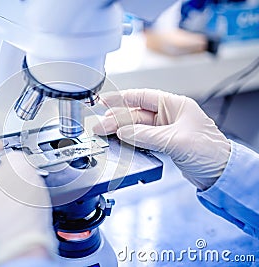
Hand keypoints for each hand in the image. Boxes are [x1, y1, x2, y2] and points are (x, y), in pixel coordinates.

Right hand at [93, 89, 230, 189]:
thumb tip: (123, 132)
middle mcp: (169, 115)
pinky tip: (118, 142)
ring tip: (104, 134)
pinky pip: (140, 139)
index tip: (104, 101)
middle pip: (135, 113)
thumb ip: (147, 135)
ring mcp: (165, 130)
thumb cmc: (210, 152)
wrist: (220, 174)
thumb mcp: (176, 140)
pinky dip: (129, 141)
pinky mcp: (163, 143)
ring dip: (120, 130)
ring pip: (136, 127)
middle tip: (99, 127)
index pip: (142, 96)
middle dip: (116, 119)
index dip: (121, 98)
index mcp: (175, 105)